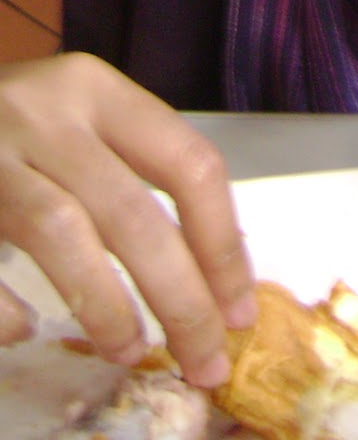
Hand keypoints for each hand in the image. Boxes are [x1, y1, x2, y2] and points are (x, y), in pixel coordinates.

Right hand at [0, 54, 256, 385]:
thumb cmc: (17, 121)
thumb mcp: (80, 120)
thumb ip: (134, 170)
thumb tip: (212, 274)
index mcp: (98, 91)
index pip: (187, 164)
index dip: (222, 245)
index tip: (239, 310)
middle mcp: (48, 116)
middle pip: (133, 213)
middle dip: (180, 298)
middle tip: (204, 361)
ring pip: (62, 232)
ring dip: (106, 306)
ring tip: (131, 352)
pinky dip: (5, 306)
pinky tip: (25, 331)